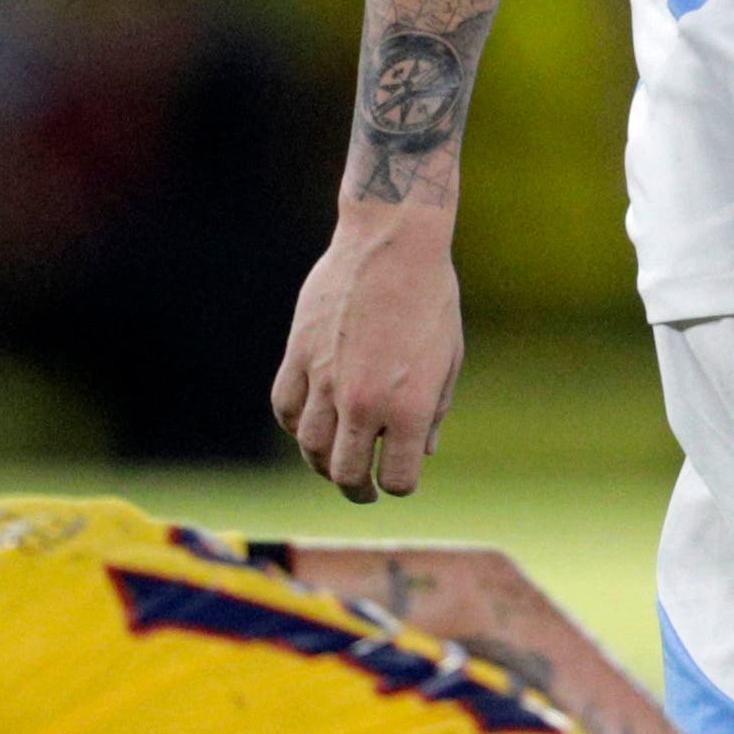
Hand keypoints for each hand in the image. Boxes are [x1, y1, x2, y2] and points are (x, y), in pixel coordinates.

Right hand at [271, 209, 464, 500]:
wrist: (393, 243)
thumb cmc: (432, 298)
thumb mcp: (448, 359)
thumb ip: (434, 411)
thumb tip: (420, 451)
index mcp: (408, 407)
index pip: (397, 478)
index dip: (398, 484)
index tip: (398, 477)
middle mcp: (363, 401)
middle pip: (346, 473)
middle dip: (356, 490)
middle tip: (362, 491)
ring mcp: (326, 379)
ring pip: (310, 446)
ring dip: (322, 463)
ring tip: (334, 462)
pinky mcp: (299, 353)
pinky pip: (285, 406)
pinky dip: (295, 424)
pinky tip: (308, 422)